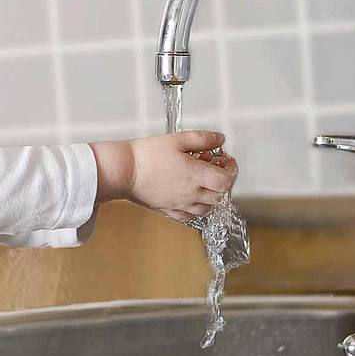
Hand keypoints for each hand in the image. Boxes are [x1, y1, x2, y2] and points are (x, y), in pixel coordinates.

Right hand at [89, 131, 238, 221]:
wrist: (123, 171)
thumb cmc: (146, 155)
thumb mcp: (177, 139)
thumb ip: (202, 139)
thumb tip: (219, 139)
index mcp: (196, 175)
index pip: (226, 181)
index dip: (231, 170)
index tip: (227, 161)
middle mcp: (191, 194)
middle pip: (219, 196)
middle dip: (222, 182)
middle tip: (216, 169)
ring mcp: (180, 204)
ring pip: (207, 209)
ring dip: (211, 197)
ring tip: (204, 183)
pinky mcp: (168, 210)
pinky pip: (190, 216)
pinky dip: (196, 208)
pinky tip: (190, 197)